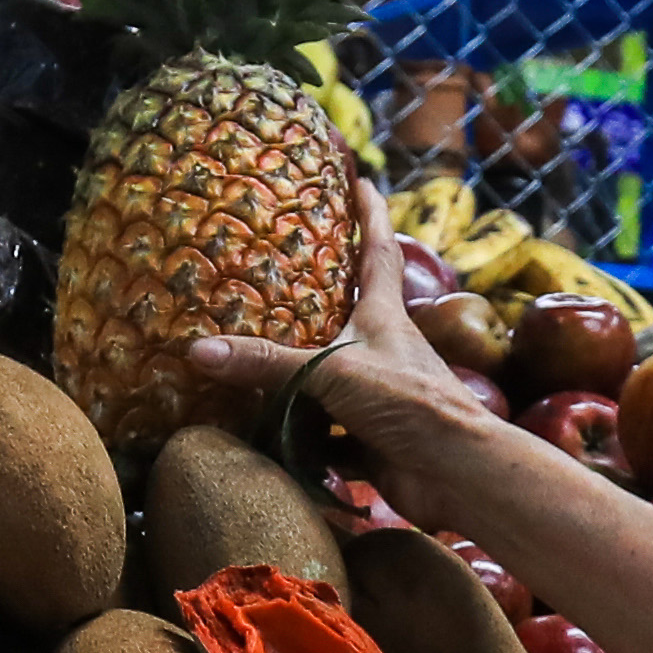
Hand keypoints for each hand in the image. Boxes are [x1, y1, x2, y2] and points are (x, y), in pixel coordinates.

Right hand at [187, 181, 512, 536]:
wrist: (455, 471)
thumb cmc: (411, 403)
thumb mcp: (333, 372)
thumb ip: (267, 363)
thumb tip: (197, 350)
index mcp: (383, 315)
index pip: (378, 251)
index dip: (370, 215)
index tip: (361, 180)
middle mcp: (383, 349)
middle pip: (349, 311)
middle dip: (317, 293)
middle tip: (275, 270)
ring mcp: (378, 396)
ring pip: (330, 375)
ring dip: (297, 370)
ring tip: (250, 350)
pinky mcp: (371, 438)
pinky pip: (325, 431)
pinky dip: (297, 432)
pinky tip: (263, 430)